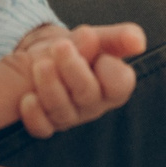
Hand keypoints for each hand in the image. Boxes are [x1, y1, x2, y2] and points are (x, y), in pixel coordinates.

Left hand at [0, 23, 143, 139]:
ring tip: (40, 64)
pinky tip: (27, 99)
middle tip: (60, 46)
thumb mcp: (97, 39)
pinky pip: (42, 128)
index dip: (109, 68)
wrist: (48, 56)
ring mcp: (70, 116)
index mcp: (112, 85)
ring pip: (63, 112)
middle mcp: (93, 105)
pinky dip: (34, 115)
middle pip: (88, 95)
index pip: (120, 84)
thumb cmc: (79, 48)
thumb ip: (118, 38)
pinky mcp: (47, 124)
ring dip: (51, 87)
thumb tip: (137, 41)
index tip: (95, 42)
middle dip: (73, 69)